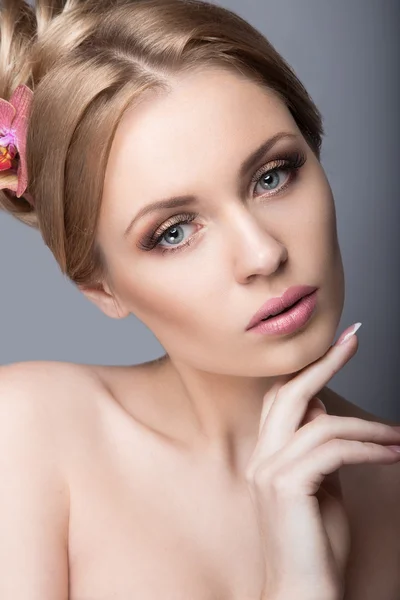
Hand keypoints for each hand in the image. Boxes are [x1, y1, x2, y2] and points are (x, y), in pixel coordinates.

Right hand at [245, 324, 399, 599]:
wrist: (302, 593)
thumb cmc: (316, 546)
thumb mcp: (322, 487)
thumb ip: (319, 450)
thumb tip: (324, 413)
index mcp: (265, 455)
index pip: (280, 399)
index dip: (307, 369)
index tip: (338, 344)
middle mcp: (261, 457)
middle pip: (288, 394)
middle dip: (323, 363)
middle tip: (353, 338)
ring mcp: (269, 471)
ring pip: (320, 423)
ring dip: (368, 427)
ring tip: (399, 436)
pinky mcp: (286, 486)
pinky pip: (333, 450)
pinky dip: (368, 448)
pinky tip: (392, 453)